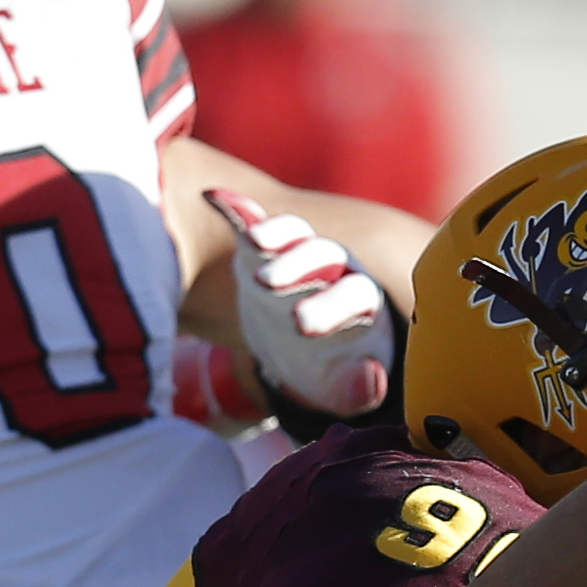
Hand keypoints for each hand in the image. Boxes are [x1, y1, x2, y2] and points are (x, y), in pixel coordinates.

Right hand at [201, 189, 393, 416]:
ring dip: (272, 236)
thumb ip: (358, 389)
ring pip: (293, 235)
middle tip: (267, 283)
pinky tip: (215, 197)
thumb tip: (371, 376)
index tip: (301, 325)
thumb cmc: (327, 372)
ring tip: (250, 243)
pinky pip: (253, 223)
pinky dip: (238, 210)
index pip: (354, 294)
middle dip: (297, 266)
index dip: (332, 306)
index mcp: (361, 302)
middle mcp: (334, 269)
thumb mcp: (342, 389)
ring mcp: (297, 255)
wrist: (300, 354)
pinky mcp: (262, 249)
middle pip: (323, 255)